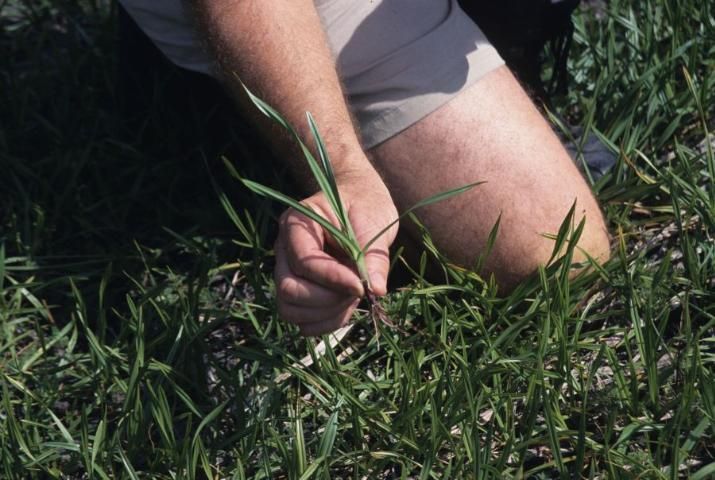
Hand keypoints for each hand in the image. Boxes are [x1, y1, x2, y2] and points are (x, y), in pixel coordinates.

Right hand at [274, 172, 397, 335]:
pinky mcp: (297, 289)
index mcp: (297, 223)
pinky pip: (301, 319)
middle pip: (289, 289)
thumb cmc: (364, 205)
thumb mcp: (373, 222)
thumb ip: (373, 256)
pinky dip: (324, 322)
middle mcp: (284, 249)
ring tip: (352, 297)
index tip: (362, 286)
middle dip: (327, 299)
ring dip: (325, 313)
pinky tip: (345, 307)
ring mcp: (287, 271)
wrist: (358, 202)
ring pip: (290, 309)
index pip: (305, 262)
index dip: (334, 279)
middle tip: (358, 289)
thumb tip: (376, 290)